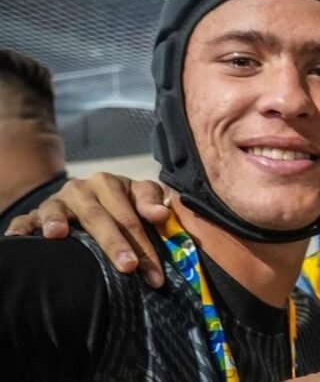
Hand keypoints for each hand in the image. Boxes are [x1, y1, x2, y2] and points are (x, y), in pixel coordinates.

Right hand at [4, 172, 169, 287]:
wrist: (86, 195)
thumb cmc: (120, 202)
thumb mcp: (139, 196)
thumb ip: (152, 202)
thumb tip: (162, 213)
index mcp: (110, 184)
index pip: (130, 217)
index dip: (145, 246)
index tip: (155, 274)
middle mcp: (81, 189)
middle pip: (98, 217)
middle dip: (114, 243)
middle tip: (128, 267)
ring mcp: (57, 201)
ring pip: (58, 212)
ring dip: (57, 221)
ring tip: (58, 234)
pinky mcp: (36, 214)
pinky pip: (26, 219)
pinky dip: (23, 227)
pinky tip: (19, 238)